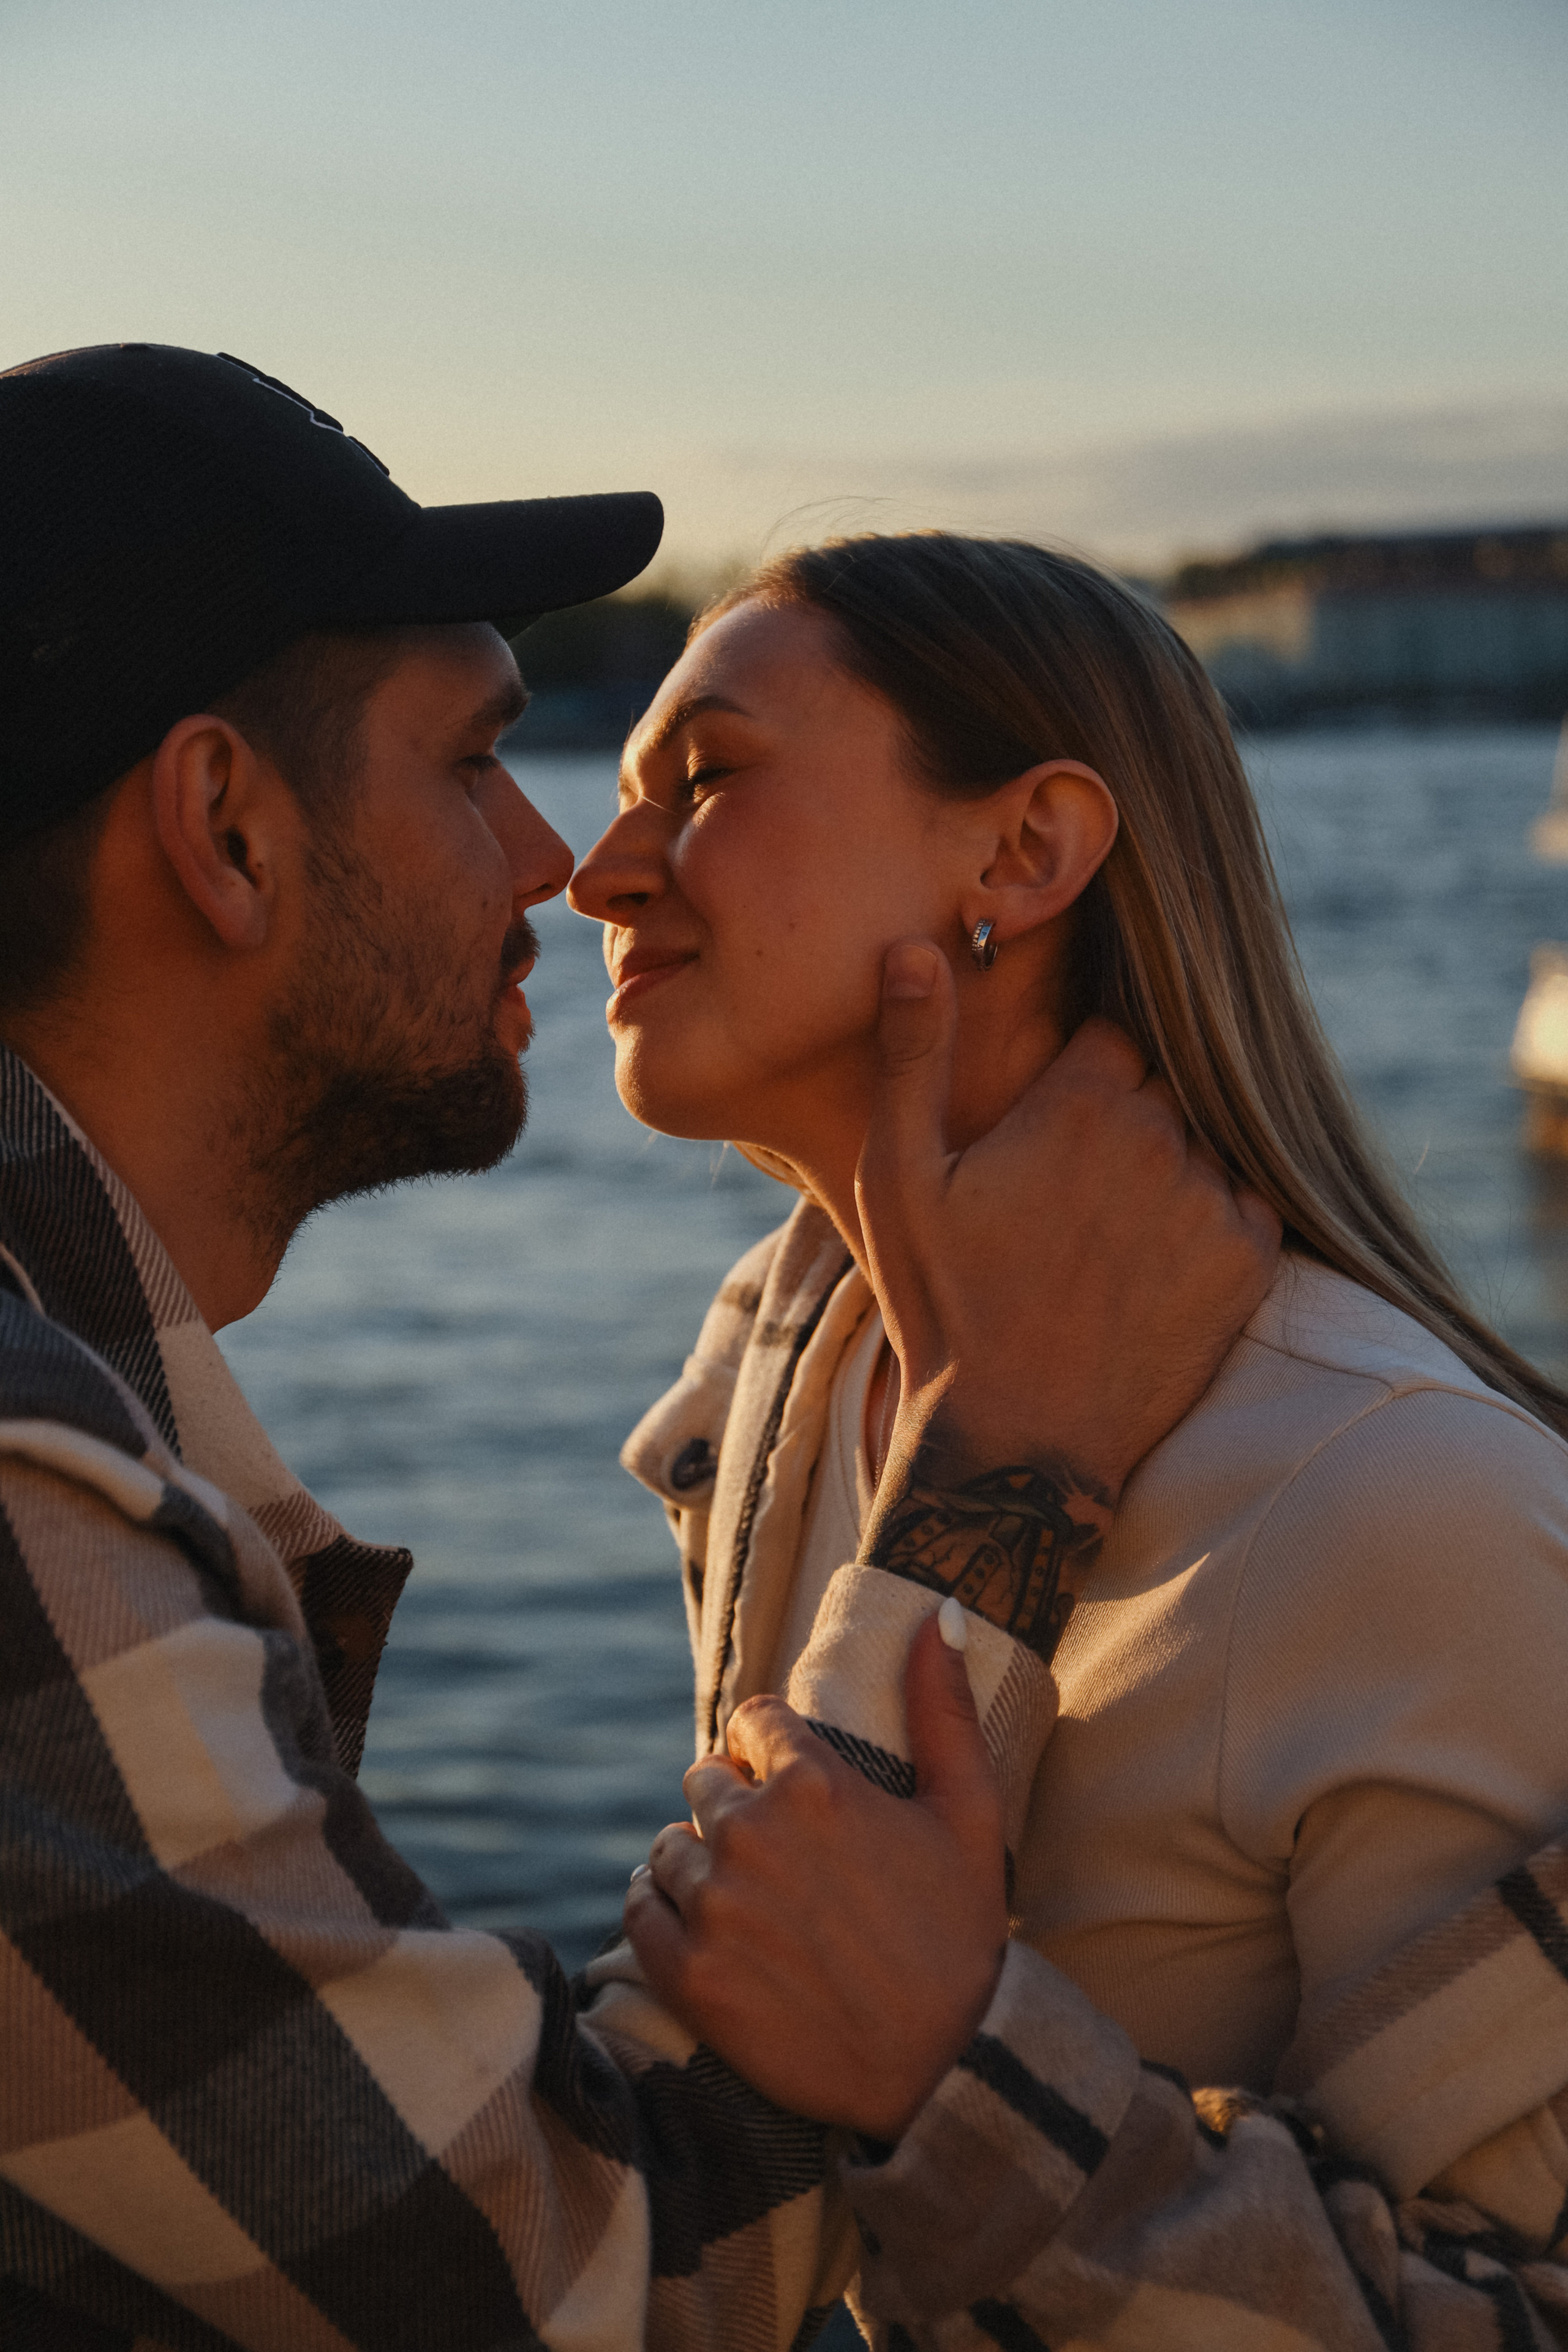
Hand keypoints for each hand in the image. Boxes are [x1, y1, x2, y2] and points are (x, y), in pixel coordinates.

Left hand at [624, 1615, 1006, 2139]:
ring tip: (744, 1897)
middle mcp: (751, 1834)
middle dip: (733, 1803)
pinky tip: (700, 1928)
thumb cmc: (961, 1937)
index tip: (789, 1779)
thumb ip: (942, 1707)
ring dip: (695, 1859)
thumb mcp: (968, 1813)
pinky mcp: (687, 1975)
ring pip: (667, 1845)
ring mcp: (713, 1907)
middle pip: (704, 1780)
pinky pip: (637, 1910)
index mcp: (814, 1784)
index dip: (769, 1745)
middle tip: (777, 1853)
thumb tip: (935, 1613)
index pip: (751, 1720)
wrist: (944, 2073)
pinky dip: (658, 1910)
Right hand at [858, 940, 1280, 1504]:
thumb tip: (916, 948)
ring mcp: (1214, 1200)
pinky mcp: (1250, 1261)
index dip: (1082, 1075)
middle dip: (1126, 1117)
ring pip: (1207, 1140)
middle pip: (1165, 1084)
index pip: (1114, 1035)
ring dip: (1171, 1167)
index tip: (1051, 1123)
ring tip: (1109, 1235)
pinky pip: (1246, 1199)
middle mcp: (1164, 1136)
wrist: (1018, 1442)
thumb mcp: (899, 1177)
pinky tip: (1152, 1262)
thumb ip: (913, 1053)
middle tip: (1071, 1191)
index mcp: (1083, 1101)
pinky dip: (1211, 1217)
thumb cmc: (943, 1306)